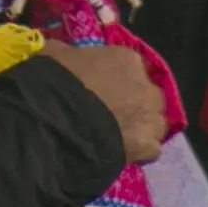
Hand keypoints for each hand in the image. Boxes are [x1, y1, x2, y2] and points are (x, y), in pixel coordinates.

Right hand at [40, 41, 165, 162]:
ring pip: (153, 121)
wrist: (57, 122)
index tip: (98, 89)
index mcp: (127, 59)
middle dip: (132, 102)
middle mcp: (146, 85)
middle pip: (145, 94)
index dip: (113, 79)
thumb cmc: (56, 82)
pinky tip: (120, 153)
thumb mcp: (54, 54)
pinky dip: (138, 151)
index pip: (128, 66)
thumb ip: (67, 53)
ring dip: (139, 126)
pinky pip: (149, 148)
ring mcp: (151, 117)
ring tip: (116, 136)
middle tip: (108, 113)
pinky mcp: (148, 145)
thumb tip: (64, 55)